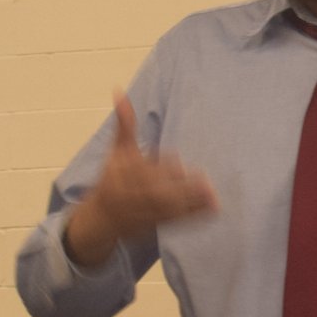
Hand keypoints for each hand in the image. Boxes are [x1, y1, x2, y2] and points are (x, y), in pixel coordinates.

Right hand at [62, 93, 216, 266]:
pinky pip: (178, 221)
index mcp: (123, 178)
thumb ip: (124, 124)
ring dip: (192, 204)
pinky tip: (213, 210)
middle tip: (204, 181)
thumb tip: (119, 91)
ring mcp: (148, 214)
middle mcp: (135, 197)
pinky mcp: (159, 225)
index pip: (143, 172)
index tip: (177, 160)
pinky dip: (195, 217)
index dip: (160, 168)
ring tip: (213, 197)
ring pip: (170, 209)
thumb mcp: (116, 150)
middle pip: (158, 194)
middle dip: (179, 189)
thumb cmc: (112, 178)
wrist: (103, 218)